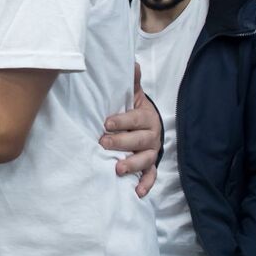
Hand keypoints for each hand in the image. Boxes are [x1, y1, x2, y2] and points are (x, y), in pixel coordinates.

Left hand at [100, 63, 161, 196]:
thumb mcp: (132, 95)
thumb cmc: (134, 111)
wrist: (147, 125)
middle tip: (104, 143)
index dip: (122, 121)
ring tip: (118, 169)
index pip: (135, 119)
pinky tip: (137, 193)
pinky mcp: (150, 165)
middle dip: (122, 142)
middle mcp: (152, 136)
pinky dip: (145, 185)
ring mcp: (152, 152)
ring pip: (145, 160)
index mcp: (147, 117)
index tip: (106, 123)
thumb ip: (131, 82)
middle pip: (139, 140)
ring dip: (132, 164)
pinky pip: (151, 176)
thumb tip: (132, 62)